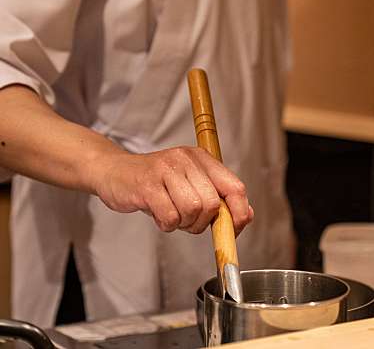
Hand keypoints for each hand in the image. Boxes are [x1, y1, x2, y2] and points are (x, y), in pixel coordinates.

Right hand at [92, 146, 253, 234]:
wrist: (115, 172)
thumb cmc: (156, 183)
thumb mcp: (190, 185)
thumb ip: (218, 198)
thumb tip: (246, 215)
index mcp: (201, 158)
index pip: (235, 187)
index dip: (238, 213)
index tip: (232, 229)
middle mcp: (186, 159)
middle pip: (213, 203)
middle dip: (203, 223)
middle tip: (188, 221)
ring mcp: (166, 170)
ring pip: (193, 210)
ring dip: (183, 223)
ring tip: (172, 215)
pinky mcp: (147, 185)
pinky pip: (170, 217)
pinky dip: (166, 224)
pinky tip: (158, 214)